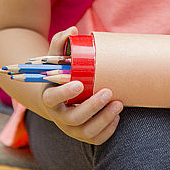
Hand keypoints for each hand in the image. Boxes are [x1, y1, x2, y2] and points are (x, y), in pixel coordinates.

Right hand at [41, 27, 122, 143]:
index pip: (52, 99)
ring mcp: (71, 128)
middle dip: (92, 107)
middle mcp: (58, 116)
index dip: (64, 93)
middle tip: (108, 92)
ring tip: (119, 104)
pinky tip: (117, 116)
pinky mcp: (83, 135)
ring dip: (104, 119)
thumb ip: (61, 43)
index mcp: (50, 97)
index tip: (79, 83)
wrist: (61, 96)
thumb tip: (73, 29)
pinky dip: (108, 130)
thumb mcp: (56, 58)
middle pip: (73, 118)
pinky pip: (96, 139)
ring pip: (86, 132)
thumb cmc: (62, 73)